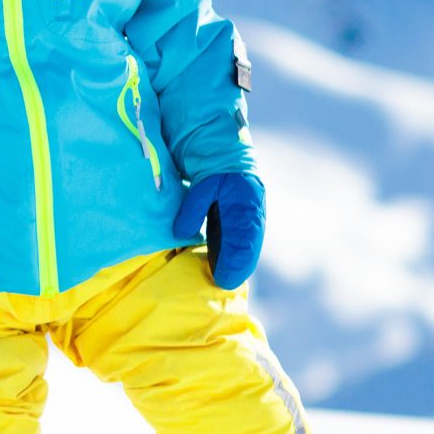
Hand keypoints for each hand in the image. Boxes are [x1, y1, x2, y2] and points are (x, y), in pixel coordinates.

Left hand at [176, 172, 264, 289]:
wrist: (225, 148)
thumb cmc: (214, 166)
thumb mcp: (202, 184)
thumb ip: (192, 209)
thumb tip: (181, 234)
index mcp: (246, 204)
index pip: (242, 241)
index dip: (234, 263)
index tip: (224, 280)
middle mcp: (253, 213)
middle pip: (248, 247)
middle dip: (238, 268)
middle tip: (224, 285)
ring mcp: (251, 215)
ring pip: (247, 245)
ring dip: (237, 263)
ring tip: (223, 280)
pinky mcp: (244, 216)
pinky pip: (241, 239)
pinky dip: (233, 253)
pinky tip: (222, 264)